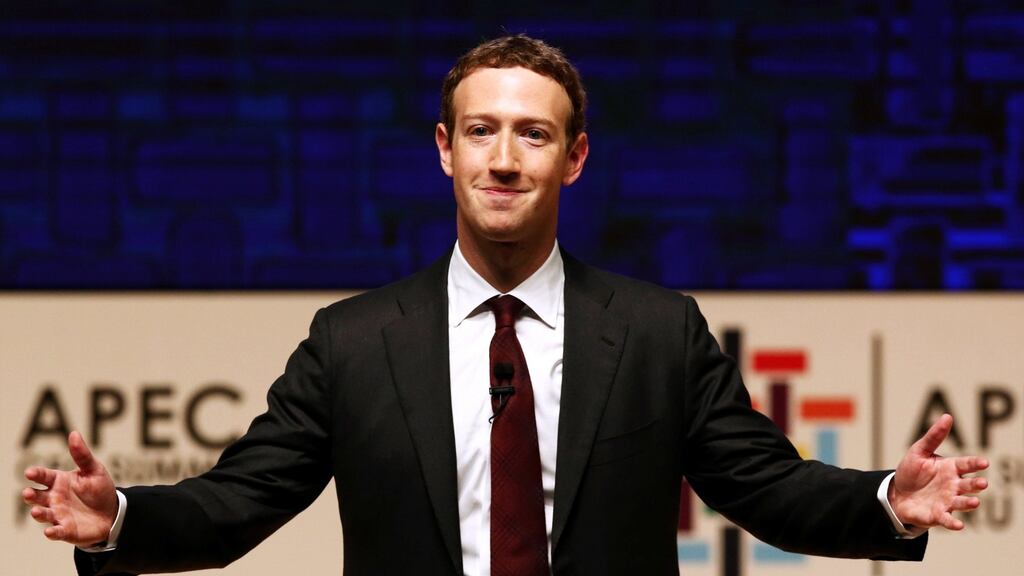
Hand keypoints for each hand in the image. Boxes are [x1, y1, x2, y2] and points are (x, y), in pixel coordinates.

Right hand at [22, 431, 117, 546]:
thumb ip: (82, 455)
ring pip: (43, 514)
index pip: (43, 476)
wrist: (113, 512)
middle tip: (28, 493)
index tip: (30, 472)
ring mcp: (58, 515)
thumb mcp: (93, 470)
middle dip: (31, 495)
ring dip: (38, 514)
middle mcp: (54, 498)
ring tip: (37, 511)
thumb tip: (74, 433)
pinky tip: (50, 532)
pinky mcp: (65, 530)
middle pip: (37, 496)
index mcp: (58, 481)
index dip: (36, 474)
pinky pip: (56, 532)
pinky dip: (52, 532)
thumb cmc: (99, 489)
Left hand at [890, 413, 988, 529]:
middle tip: (982, 483)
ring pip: (962, 502)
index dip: (975, 464)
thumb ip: (934, 436)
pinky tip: (959, 525)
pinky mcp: (938, 515)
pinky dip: (953, 523)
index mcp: (950, 468)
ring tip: (975, 502)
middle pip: (968, 485)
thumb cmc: (911, 471)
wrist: (897, 493)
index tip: (984, 463)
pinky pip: (948, 519)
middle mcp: (953, 485)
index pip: (966, 464)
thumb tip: (947, 416)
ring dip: (969, 503)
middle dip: (976, 484)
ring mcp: (947, 501)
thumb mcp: (919, 451)